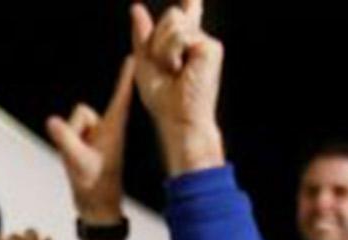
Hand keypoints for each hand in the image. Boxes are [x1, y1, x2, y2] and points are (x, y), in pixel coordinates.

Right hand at [45, 55, 135, 223]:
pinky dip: (70, 145)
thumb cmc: (95, 185)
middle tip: (85, 155)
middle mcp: (107, 126)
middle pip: (81, 111)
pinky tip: (79, 161)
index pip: (121, 95)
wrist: (97, 205)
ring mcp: (96, 134)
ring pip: (73, 123)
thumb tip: (52, 121)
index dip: (124, 76)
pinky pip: (70, 132)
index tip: (132, 56)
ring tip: (83, 161)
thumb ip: (66, 140)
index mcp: (114, 127)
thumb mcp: (79, 163)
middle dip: (75, 130)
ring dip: (72, 141)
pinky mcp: (88, 141)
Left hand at [129, 0, 224, 174]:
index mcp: (185, 47)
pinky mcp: (211, 48)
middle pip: (171, 16)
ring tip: (174, 72)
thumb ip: (142, 36)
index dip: (191, 5)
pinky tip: (180, 70)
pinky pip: (180, 35)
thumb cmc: (163, 101)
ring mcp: (207, 44)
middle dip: (158, 40)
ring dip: (163, 49)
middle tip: (167, 68)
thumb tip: (136, 8)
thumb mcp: (145, 64)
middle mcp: (198, 42)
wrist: (178, 120)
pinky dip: (171, 53)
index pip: (187, 17)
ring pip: (174, 23)